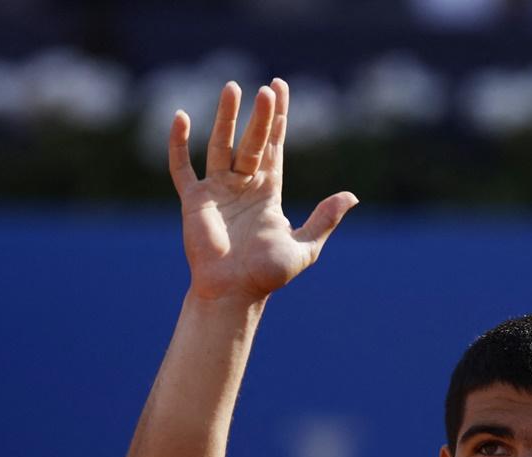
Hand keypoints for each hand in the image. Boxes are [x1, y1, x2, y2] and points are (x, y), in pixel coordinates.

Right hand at [169, 79, 357, 302]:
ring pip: (221, 144)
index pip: (275, 147)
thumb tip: (352, 196)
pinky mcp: (194, 200)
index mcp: (269, 192)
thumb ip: (324, 219)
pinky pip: (183, 167)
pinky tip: (180, 117)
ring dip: (225, 117)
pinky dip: (179, 144)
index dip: (278, 120)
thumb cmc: (268, 274)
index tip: (280, 89)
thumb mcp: (305, 246)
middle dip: (260, 116)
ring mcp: (218, 190)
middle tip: (267, 89)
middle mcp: (243, 185)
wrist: (234, 293)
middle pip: (253, 141)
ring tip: (232, 88)